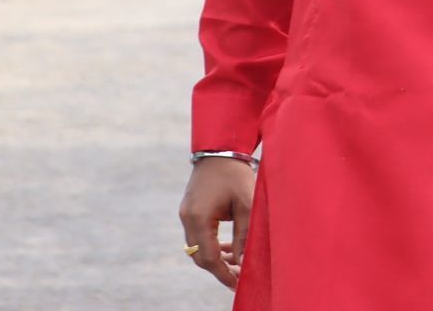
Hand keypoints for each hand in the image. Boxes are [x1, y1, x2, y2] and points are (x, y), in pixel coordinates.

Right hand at [179, 157, 255, 289]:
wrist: (221, 148)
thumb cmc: (236, 174)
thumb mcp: (246, 204)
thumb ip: (244, 235)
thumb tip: (243, 263)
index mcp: (199, 217)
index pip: (209, 257)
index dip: (223, 274)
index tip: (238, 284)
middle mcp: (187, 218)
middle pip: (200, 256)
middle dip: (219, 269)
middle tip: (239, 277)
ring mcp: (185, 213)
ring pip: (198, 248)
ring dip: (215, 258)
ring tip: (236, 265)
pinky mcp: (189, 209)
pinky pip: (198, 236)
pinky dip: (211, 245)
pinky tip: (227, 249)